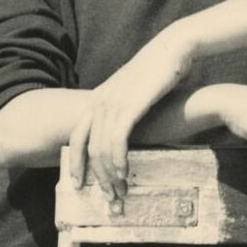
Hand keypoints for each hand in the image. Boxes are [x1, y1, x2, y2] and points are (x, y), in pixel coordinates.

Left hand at [69, 26, 191, 197]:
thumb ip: (124, 110)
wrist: (172, 49)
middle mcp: (99, 101)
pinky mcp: (129, 105)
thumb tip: (126, 131)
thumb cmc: (157, 72)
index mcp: (98, 99)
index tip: (78, 184)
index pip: (76, 137)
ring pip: (101, 148)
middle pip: (84, 147)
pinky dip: (118, 161)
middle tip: (104, 197)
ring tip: (119, 192)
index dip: (75, 162)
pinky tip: (125, 173)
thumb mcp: (133, 92)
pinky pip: (117, 140)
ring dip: (108, 174)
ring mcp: (112, 103)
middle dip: (92, 175)